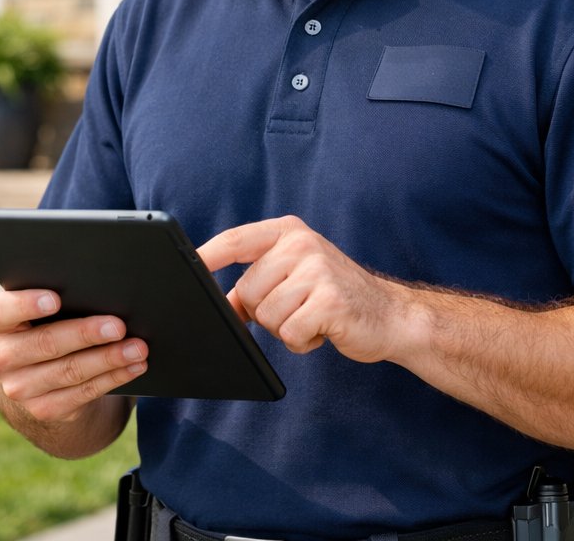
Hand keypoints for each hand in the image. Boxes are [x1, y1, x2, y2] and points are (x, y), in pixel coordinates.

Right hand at [0, 288, 148, 422]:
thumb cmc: (42, 324)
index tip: (56, 298)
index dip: (27, 305)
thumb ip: (53, 298)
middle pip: (46, 343)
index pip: (3, 311)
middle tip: (119, 325)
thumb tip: (97, 289)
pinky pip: (84, 393)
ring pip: (70, 371)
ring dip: (109, 359)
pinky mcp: (43, 410)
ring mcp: (20, 388)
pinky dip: (113, 378)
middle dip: (86, 333)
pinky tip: (134, 366)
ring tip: (137, 347)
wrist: (34, 374)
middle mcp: (0, 358)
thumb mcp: (35, 310)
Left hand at [197, 215, 404, 362]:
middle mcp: (302, 244)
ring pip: (267, 315)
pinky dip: (303, 342)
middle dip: (266, 313)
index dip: (206, 256)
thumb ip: (254, 282)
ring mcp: (317, 270)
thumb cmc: (333, 297)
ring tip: (313, 317)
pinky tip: (324, 329)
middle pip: (248, 291)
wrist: (390, 316)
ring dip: (286, 329)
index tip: (183, 268)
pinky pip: (290, 333)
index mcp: (288, 232)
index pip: (235, 240)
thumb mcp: (293, 277)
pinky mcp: (330, 301)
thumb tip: (214, 301)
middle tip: (299, 308)